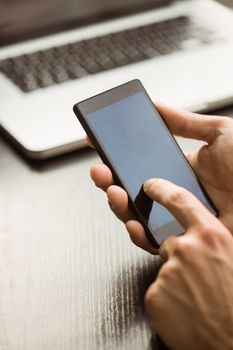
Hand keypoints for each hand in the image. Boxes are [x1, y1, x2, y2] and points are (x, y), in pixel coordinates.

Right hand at [89, 104, 232, 252]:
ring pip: (138, 216)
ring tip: (112, 190)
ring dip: (119, 205)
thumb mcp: (219, 133)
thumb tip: (155, 105)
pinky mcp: (186, 241)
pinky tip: (133, 220)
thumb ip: (183, 122)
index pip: (140, 163)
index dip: (118, 156)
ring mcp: (179, 218)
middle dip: (110, 181)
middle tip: (99, 170)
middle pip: (134, 191)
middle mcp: (175, 194)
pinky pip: (155, 241)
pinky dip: (138, 232)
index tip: (98, 144)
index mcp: (181, 169)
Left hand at [144, 178, 232, 349]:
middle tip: (197, 277)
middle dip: (178, 254)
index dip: (161, 189)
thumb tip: (197, 232)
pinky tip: (185, 307)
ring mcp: (168, 270)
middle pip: (168, 240)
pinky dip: (167, 297)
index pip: (178, 200)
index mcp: (211, 235)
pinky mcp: (155, 293)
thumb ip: (211, 239)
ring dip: (175, 279)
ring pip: (164, 267)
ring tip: (196, 296)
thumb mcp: (230, 256)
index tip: (149, 185)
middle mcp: (187, 248)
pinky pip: (157, 288)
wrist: (231, 344)